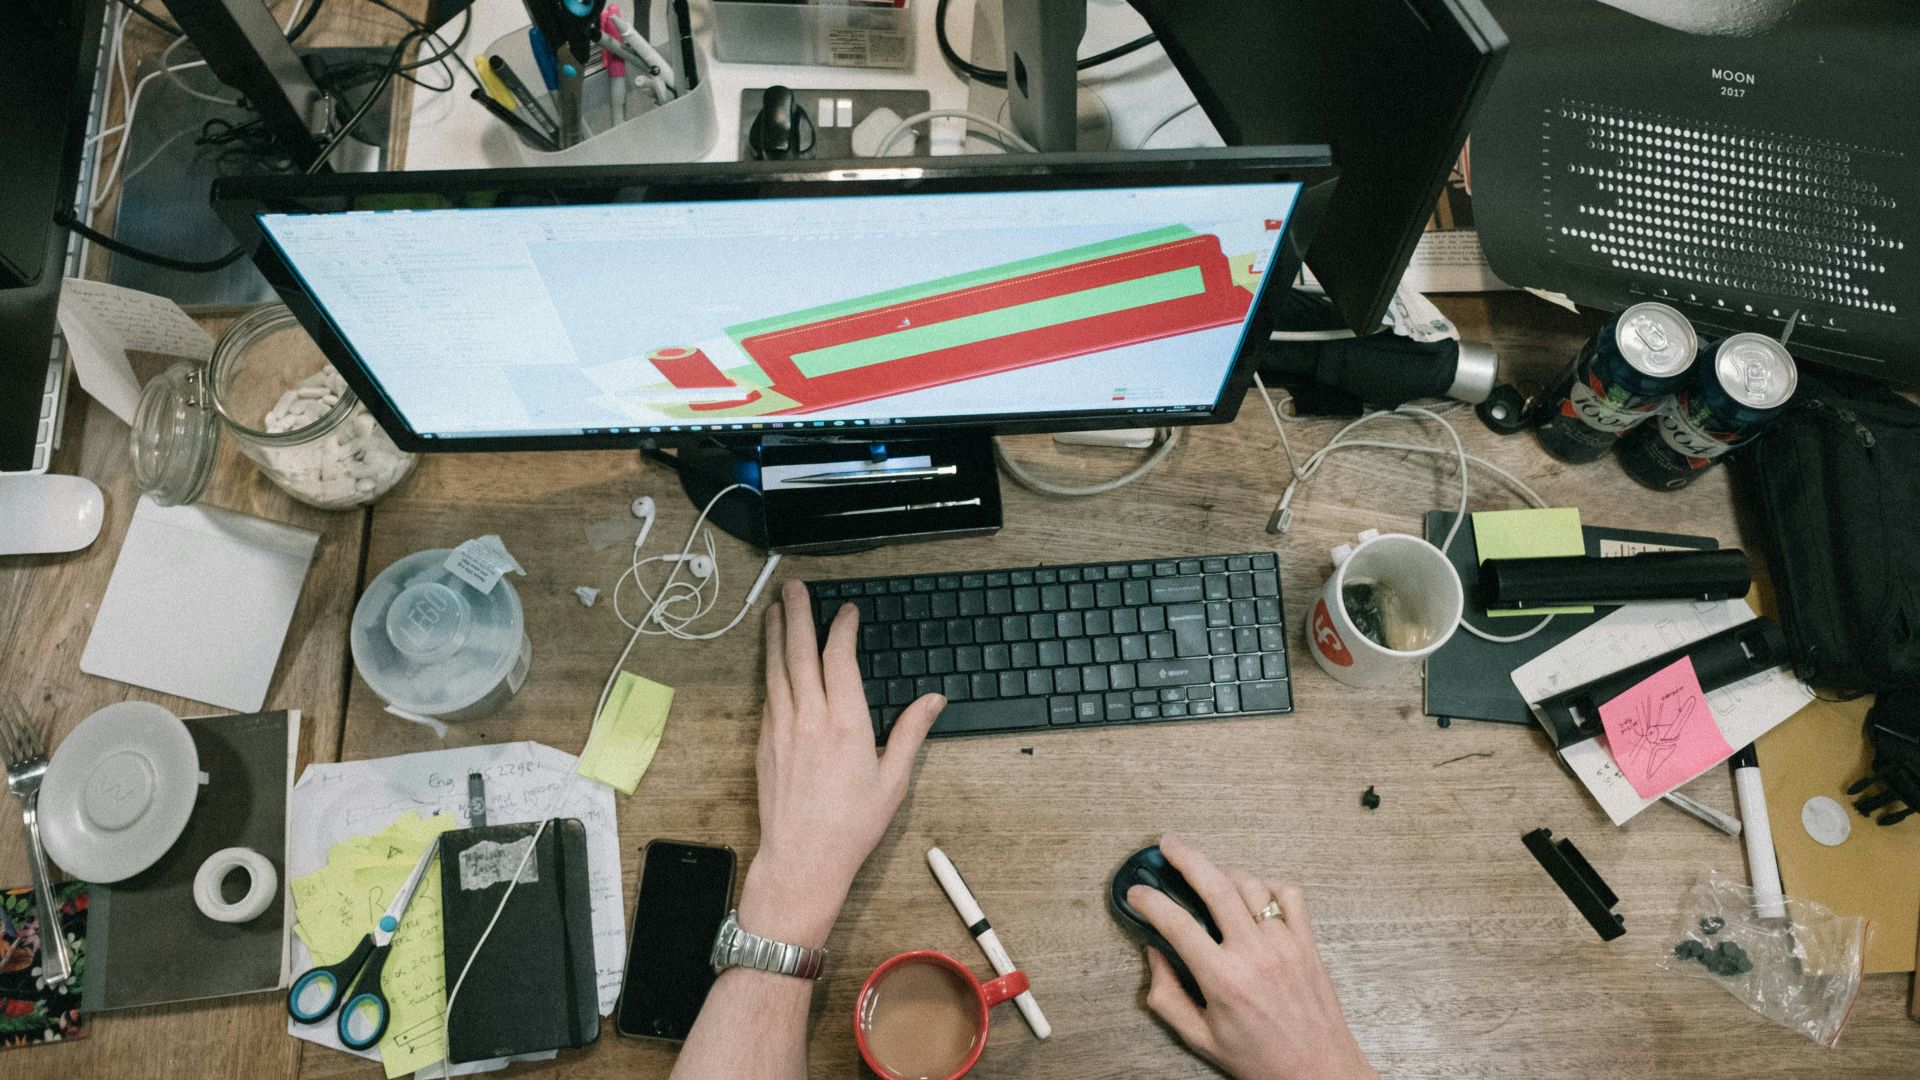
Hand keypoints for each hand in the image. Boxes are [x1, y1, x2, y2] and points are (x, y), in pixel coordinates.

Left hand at [740, 581, 943, 945]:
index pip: (840, 659)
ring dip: (777, 635)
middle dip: (797, 615)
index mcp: (846, 725)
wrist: (802, 859)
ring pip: (777, 669)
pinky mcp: (765, 743)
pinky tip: (772, 658)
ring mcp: (782, 729)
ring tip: (776, 609)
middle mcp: (809, 720)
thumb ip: (912, 733)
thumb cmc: (850, 827)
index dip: (842, 628)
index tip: (847, 612)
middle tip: (794, 587)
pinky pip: (767, 694)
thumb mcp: (893, 781)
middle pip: (800, 653)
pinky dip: (770, 668)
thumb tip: (934, 700)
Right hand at [1128, 835, 1376, 1079]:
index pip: (1177, 924)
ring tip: (1209, 877)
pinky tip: (1254, 895)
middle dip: (1186, 858)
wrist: (1319, 1071)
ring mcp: (1285, 944)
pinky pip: (1288, 895)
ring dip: (1225, 873)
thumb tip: (1153, 956)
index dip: (1150, 901)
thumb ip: (1167, 998)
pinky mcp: (1307, 943)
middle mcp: (1255, 954)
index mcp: (1223, 980)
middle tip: (1168, 844)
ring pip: (1250, 885)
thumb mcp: (1200, 1038)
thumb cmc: (1260, 1059)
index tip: (1137, 893)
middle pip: (1215, 885)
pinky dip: (1268, 886)